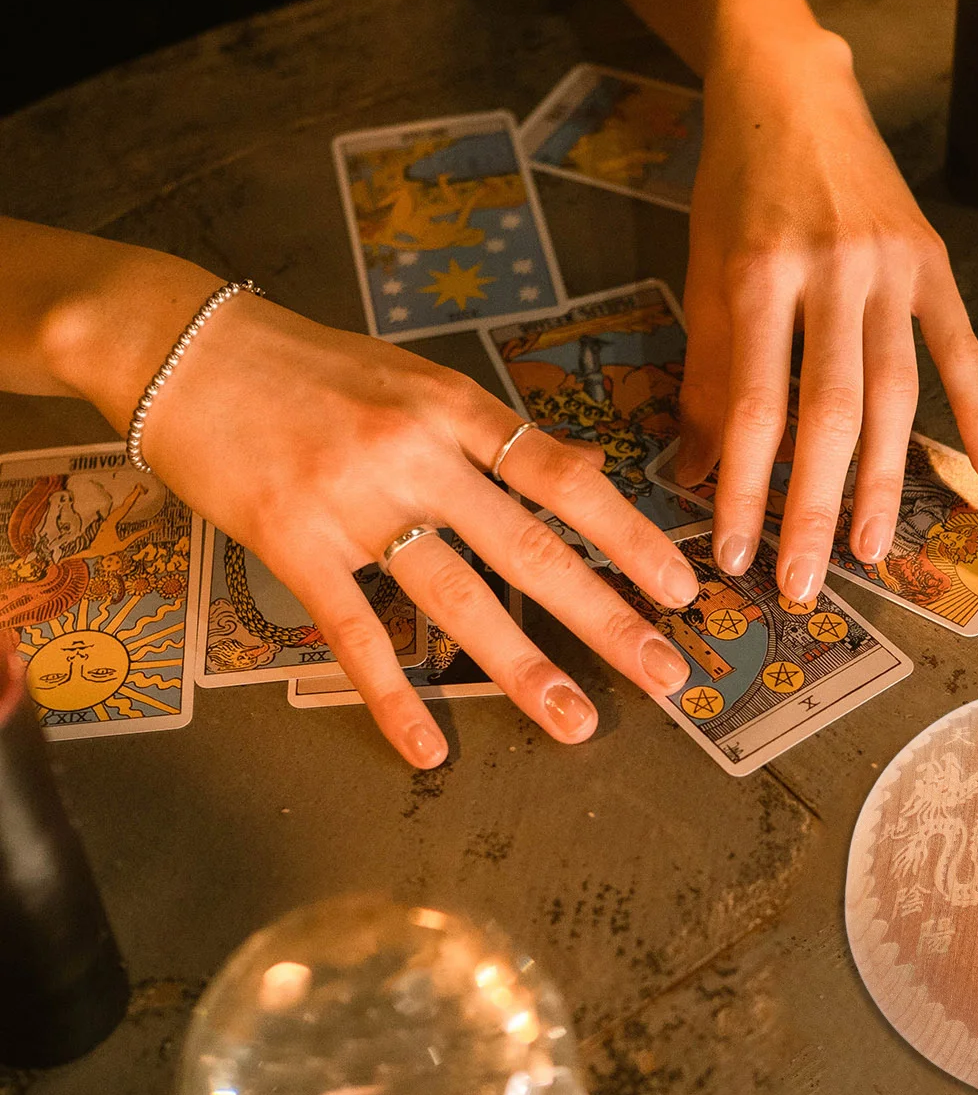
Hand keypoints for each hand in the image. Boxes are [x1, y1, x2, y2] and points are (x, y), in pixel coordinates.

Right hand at [138, 293, 697, 767]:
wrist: (182, 346)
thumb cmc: (306, 363)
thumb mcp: (413, 377)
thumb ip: (491, 431)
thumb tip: (581, 466)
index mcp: (452, 406)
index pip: (562, 477)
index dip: (627, 534)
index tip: (679, 584)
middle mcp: (416, 455)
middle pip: (529, 547)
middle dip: (606, 616)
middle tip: (665, 673)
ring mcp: (354, 502)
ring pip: (456, 599)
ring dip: (523, 668)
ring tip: (575, 721)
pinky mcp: (293, 545)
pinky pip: (355, 632)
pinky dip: (393, 695)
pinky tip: (427, 747)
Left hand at [676, 27, 977, 601]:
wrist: (791, 88)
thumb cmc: (734, 185)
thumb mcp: (704, 268)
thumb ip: (704, 371)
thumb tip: (694, 474)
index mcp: (760, 272)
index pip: (753, 404)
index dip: (743, 487)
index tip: (734, 554)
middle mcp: (833, 269)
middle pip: (830, 412)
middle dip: (817, 506)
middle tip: (807, 581)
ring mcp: (893, 264)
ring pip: (896, 392)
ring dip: (885, 478)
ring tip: (873, 548)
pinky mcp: (935, 259)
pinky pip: (961, 347)